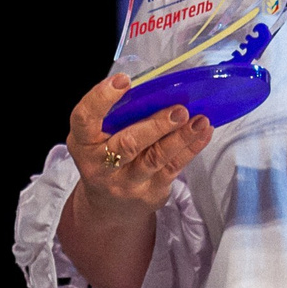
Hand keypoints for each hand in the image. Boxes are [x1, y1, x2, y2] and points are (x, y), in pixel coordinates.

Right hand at [65, 73, 213, 222]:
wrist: (108, 207)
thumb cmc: (104, 158)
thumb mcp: (96, 138)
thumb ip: (116, 116)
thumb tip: (155, 89)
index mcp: (83, 143)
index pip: (84, 118)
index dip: (101, 98)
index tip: (123, 81)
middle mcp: (101, 165)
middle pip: (128, 144)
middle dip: (156, 126)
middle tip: (179, 110)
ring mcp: (127, 182)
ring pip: (155, 158)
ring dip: (180, 137)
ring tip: (199, 120)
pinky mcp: (150, 192)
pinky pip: (173, 167)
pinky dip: (190, 148)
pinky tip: (203, 132)